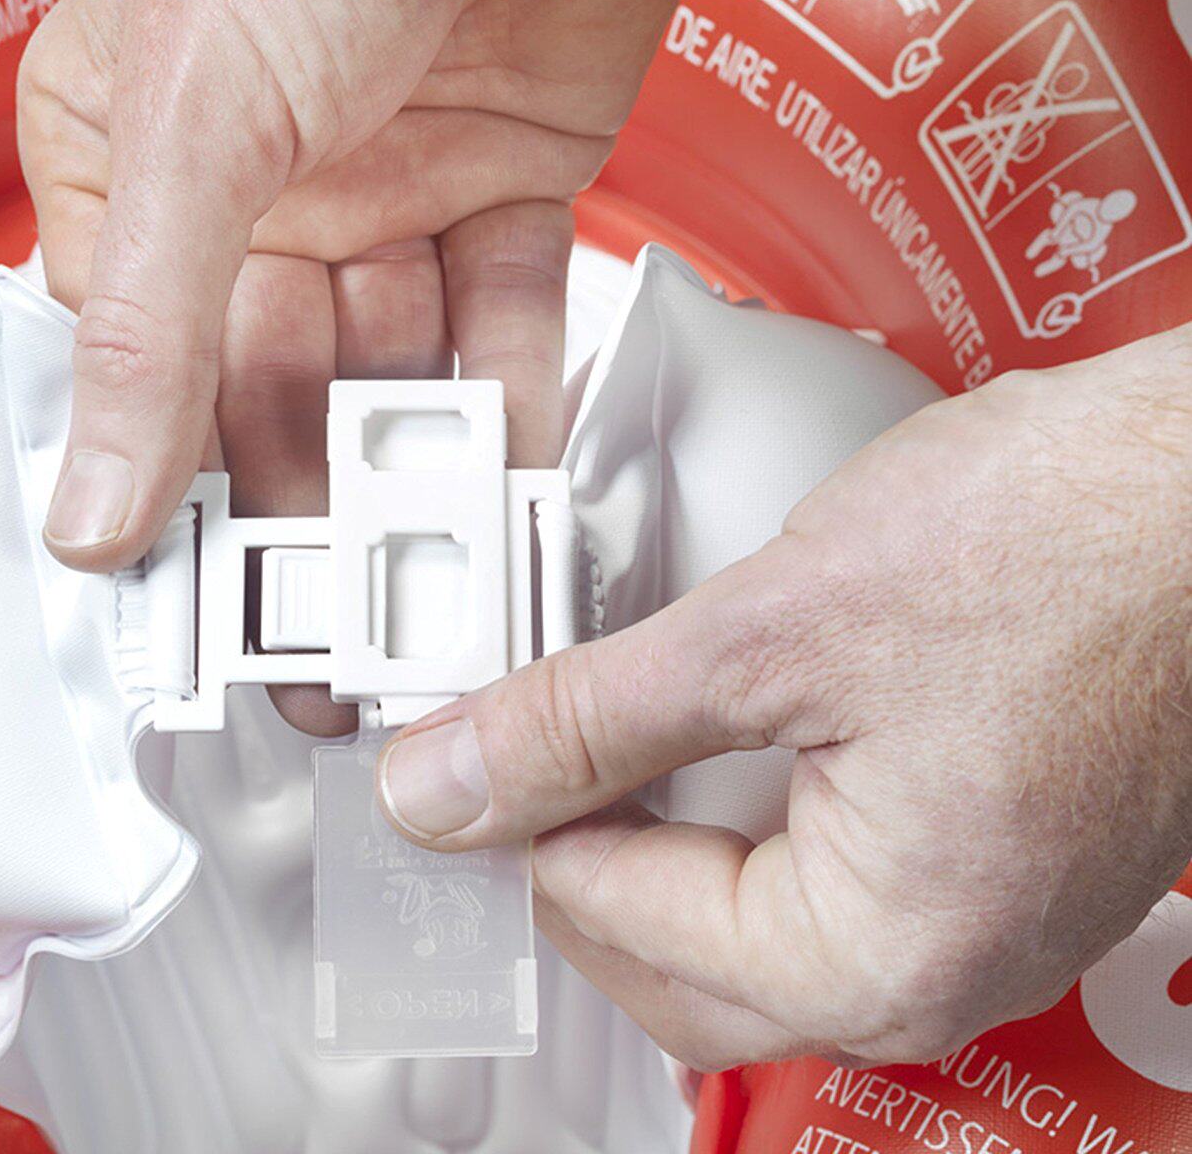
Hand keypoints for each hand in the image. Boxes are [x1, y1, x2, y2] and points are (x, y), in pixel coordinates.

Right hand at [19, 0, 686, 730]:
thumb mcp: (197, 119)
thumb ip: (144, 325)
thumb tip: (85, 501)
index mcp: (137, 163)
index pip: (138, 367)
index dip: (168, 494)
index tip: (199, 615)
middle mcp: (260, 189)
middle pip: (270, 393)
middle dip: (302, 523)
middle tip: (320, 652)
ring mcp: (388, 190)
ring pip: (392, 374)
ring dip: (410, 483)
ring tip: (423, 602)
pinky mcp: (508, 180)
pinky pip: (501, 322)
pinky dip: (506, 405)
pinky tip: (502, 492)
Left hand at [375, 328, 1191, 1069]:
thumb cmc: (1067, 544)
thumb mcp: (766, 631)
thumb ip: (583, 724)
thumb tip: (445, 788)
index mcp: (878, 957)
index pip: (616, 925)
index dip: (518, 825)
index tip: (464, 753)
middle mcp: (936, 970)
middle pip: (674, 962)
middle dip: (580, 857)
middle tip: (516, 753)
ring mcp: (969, 918)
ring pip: (744, 923)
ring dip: (656, 835)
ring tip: (607, 728)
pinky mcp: (982, 851)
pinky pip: (819, 872)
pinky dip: (737, 813)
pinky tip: (710, 730)